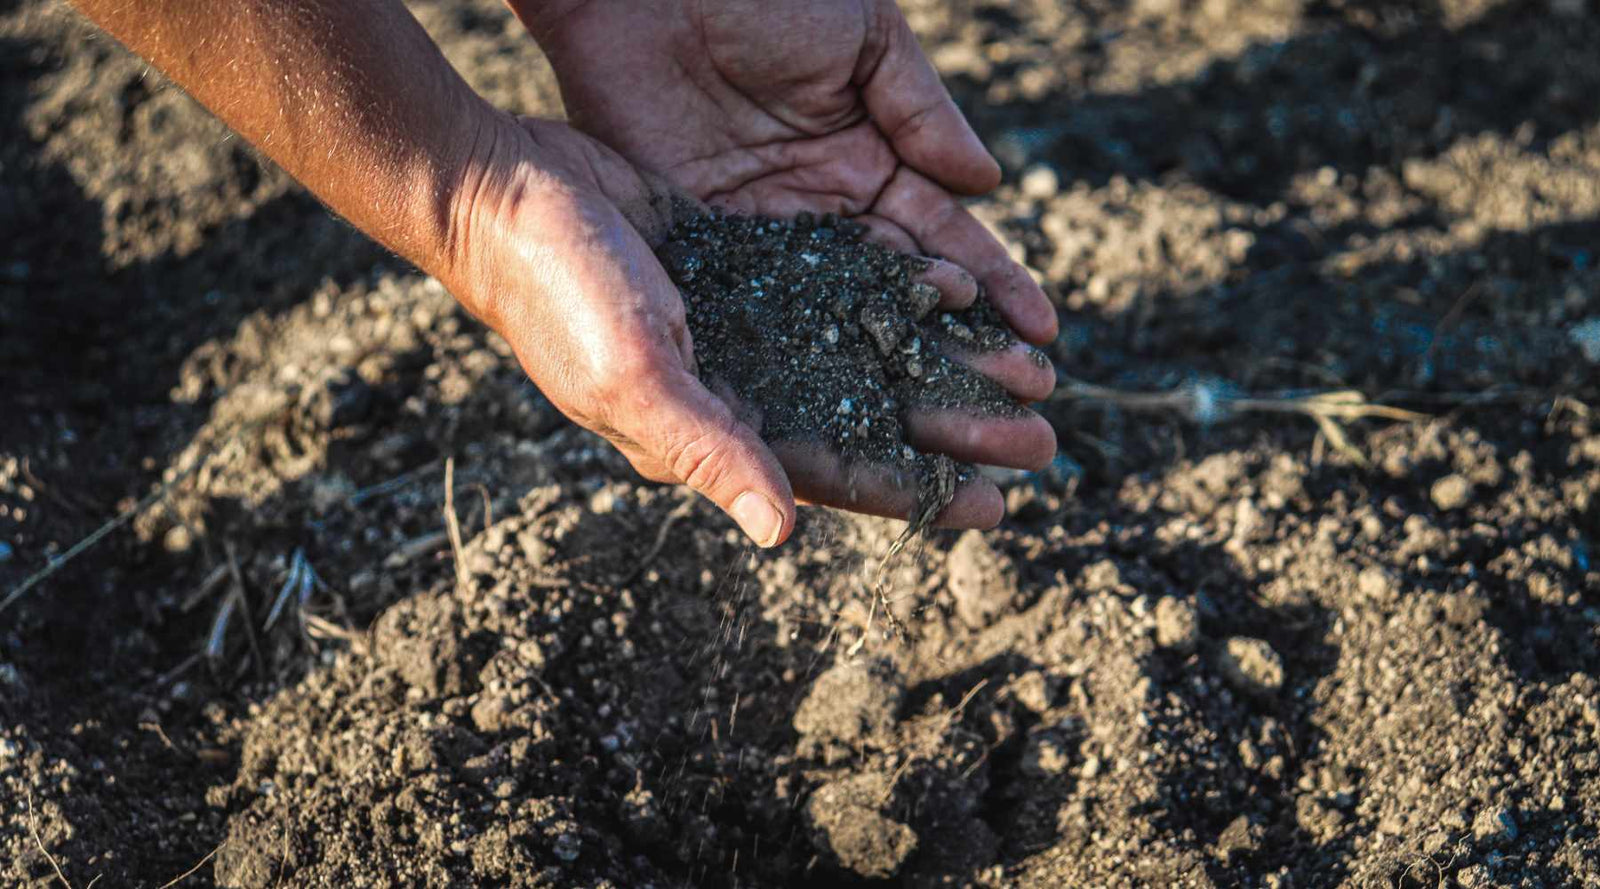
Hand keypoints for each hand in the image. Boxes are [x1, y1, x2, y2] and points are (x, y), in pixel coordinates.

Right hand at [503, 0, 1059, 529]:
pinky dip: (896, 291)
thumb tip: (783, 534)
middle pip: (867, 416)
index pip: (830, 476)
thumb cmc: (560, 293)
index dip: (913, 493)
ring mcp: (746, 323)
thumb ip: (710, 449)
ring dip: (940, 363)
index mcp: (710, 430)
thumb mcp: (637, 374)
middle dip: (951, 429)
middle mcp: (736, 385)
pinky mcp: (748, 263)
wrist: (508, 190)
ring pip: (866, 353)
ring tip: (1025, 369)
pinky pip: (841, 283)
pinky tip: (953, 290)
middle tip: (1039, 440)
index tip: (993, 509)